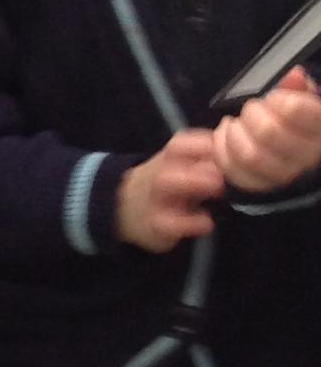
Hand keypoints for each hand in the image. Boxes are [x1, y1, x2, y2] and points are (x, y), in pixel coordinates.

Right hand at [117, 130, 224, 251]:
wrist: (125, 208)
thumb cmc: (167, 187)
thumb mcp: (181, 172)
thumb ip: (207, 163)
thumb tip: (242, 155)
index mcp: (169, 159)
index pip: (182, 143)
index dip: (203, 143)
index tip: (226, 152)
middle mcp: (160, 172)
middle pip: (173, 156)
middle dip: (201, 162)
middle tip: (224, 174)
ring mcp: (155, 197)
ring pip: (165, 182)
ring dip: (192, 182)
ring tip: (218, 192)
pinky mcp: (155, 224)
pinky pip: (168, 222)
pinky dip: (189, 223)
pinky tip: (207, 223)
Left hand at [212, 66, 320, 194]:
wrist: (294, 151)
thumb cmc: (296, 120)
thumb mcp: (303, 98)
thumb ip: (297, 87)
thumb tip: (294, 75)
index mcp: (320, 128)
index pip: (305, 115)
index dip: (283, 103)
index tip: (275, 98)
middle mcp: (308, 156)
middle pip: (269, 132)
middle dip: (252, 115)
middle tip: (251, 108)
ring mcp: (284, 175)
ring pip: (250, 156)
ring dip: (235, 133)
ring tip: (236, 123)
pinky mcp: (260, 187)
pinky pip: (234, 172)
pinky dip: (222, 150)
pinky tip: (226, 135)